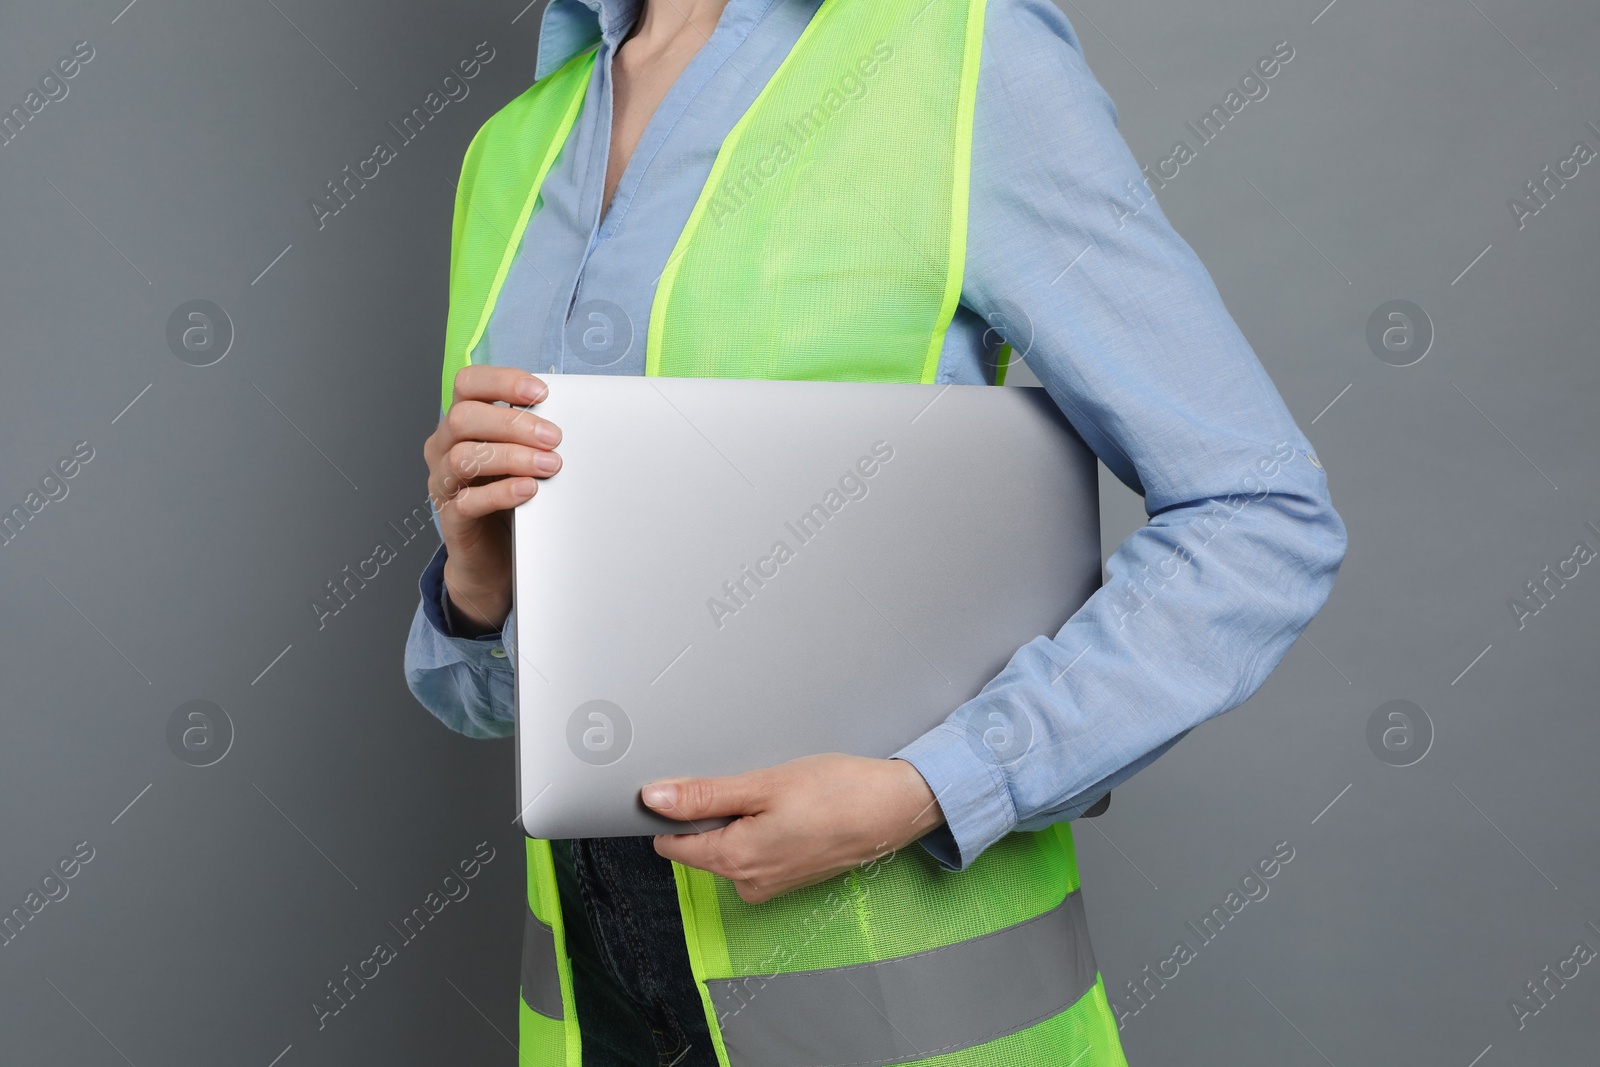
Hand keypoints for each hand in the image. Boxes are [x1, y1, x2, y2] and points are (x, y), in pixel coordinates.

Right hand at [423, 366, 561, 631]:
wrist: (493, 553)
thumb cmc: (508, 494)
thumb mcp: (520, 454)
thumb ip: (531, 431)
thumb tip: (567, 411)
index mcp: (461, 421)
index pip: (468, 383)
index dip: (502, 381)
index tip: (540, 393)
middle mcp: (444, 446)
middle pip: (463, 417)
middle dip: (513, 424)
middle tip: (553, 438)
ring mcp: (443, 481)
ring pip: (464, 457)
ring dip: (512, 457)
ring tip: (549, 465)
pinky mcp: (452, 516)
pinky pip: (469, 500)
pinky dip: (502, 492)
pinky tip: (528, 490)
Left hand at [643, 754, 945, 903]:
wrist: (894, 809)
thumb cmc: (837, 793)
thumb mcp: (763, 785)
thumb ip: (704, 796)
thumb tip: (653, 799)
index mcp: (734, 861)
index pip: (671, 843)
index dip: (673, 811)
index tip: (694, 784)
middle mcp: (748, 883)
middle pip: (701, 844)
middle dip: (715, 812)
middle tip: (752, 784)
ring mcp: (770, 884)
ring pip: (731, 846)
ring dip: (743, 818)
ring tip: (778, 795)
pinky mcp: (789, 878)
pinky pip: (757, 852)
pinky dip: (764, 828)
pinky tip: (791, 809)